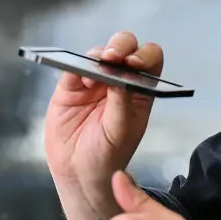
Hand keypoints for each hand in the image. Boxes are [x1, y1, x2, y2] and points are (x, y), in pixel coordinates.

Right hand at [44, 30, 163, 182]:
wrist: (77, 173)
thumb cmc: (106, 157)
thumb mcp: (120, 132)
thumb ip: (122, 103)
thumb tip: (122, 75)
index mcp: (139, 92)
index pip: (149, 61)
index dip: (144, 56)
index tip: (134, 64)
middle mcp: (118, 82)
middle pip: (125, 48)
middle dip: (120, 46)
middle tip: (112, 58)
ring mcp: (94, 82)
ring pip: (99, 52)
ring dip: (98, 55)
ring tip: (93, 74)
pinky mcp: (71, 86)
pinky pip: (73, 66)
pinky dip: (76, 65)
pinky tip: (79, 76)